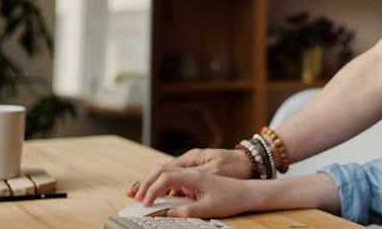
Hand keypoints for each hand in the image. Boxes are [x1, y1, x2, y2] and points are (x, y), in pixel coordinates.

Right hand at [133, 166, 251, 218]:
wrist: (248, 190)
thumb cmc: (231, 196)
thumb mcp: (210, 207)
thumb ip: (188, 210)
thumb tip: (168, 214)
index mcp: (195, 172)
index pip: (166, 176)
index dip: (152, 189)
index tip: (145, 203)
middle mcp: (192, 166)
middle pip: (162, 169)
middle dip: (146, 182)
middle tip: (133, 195)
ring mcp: (193, 169)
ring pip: (166, 172)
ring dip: (152, 182)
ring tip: (138, 194)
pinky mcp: (195, 176)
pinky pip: (174, 178)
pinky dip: (162, 185)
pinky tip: (156, 195)